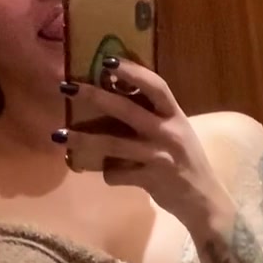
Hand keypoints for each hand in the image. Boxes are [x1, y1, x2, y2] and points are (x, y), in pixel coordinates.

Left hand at [56, 59, 234, 236]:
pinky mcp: (150, 179)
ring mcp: (159, 156)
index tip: (107, 60)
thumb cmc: (186, 163)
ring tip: (58, 135)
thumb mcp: (177, 133)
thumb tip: (116, 97)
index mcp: (175, 116)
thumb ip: (154, 116)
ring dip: (82, 139)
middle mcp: (168, 132)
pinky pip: (117, 174)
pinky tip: (109, 174)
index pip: (155, 85)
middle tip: (67, 87)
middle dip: (94, 96)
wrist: (204, 201)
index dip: (132, 70)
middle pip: (126, 109)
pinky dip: (109, 174)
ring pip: (113, 144)